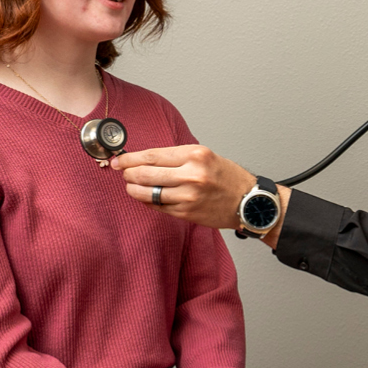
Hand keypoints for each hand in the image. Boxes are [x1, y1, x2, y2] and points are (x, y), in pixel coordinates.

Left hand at [112, 145, 255, 230]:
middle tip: (123, 172)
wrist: (247, 202)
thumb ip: (176, 157)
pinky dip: (147, 202)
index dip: (131, 158)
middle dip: (128, 173)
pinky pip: (157, 207)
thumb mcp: (205, 155)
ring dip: (134, 189)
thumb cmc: (227, 177)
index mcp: (195, 155)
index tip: (120, 159)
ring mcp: (188, 196)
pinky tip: (145, 197)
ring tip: (131, 186)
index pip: (152, 155)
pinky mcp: (186, 213)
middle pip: (145, 174)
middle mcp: (191, 175)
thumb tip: (144, 159)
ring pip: (147, 193)